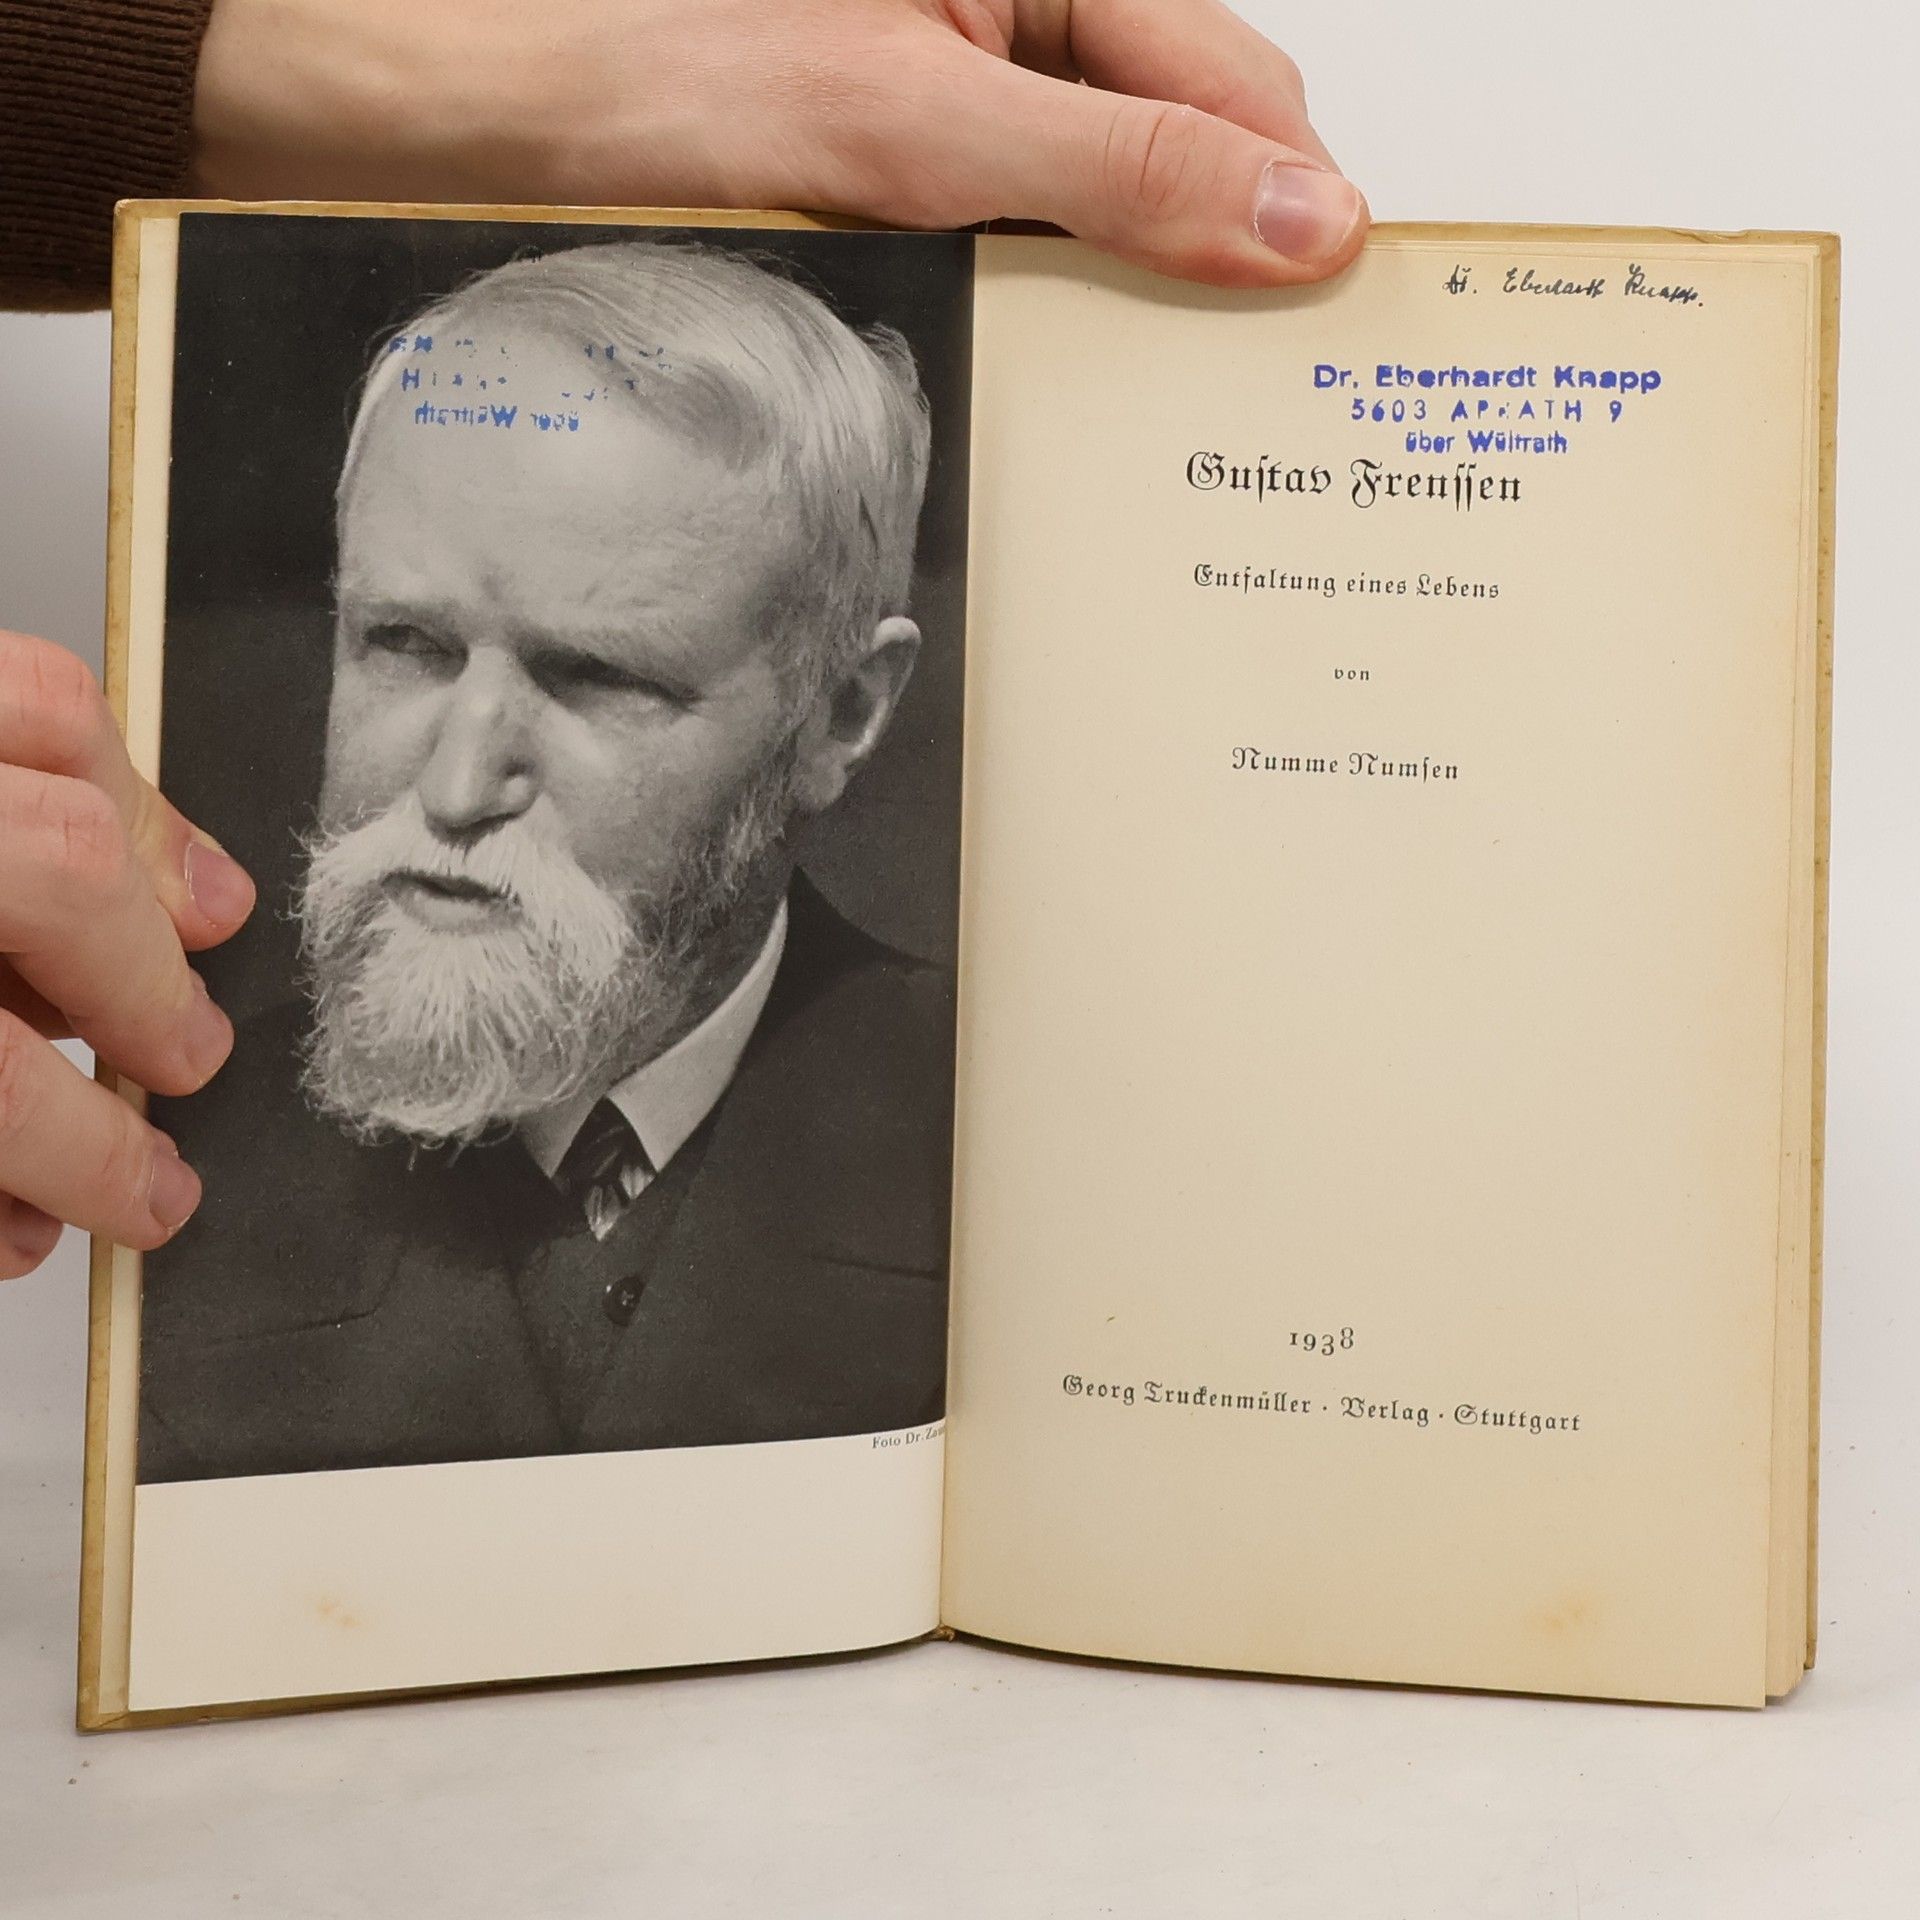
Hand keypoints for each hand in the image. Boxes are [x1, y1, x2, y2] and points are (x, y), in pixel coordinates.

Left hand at [0, 631, 255, 1277]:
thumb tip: (25, 1220)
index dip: (89, 1160)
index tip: (140, 1198)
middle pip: (64, 877)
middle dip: (151, 993)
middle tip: (176, 1061)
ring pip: (57, 739)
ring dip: (148, 852)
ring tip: (182, 930)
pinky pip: (20, 681)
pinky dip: (92, 741)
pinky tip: (114, 808)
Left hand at [189, 0, 1366, 285]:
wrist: (496, 131)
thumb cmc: (660, 77)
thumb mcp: (913, 122)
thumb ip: (1116, 164)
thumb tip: (1299, 218)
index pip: (1237, 83)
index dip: (1293, 204)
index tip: (1332, 323)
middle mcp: (1021, 21)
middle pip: (1193, 148)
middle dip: (1217, 262)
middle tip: (1239, 394)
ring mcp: (974, 110)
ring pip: (1120, 216)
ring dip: (1134, 309)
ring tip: (1145, 409)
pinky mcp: (924, 183)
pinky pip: (1039, 256)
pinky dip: (1056, 324)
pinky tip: (1053, 386)